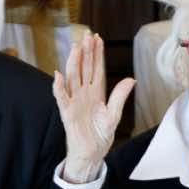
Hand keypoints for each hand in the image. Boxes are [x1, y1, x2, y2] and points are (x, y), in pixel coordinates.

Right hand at [52, 32, 132, 184]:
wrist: (91, 153)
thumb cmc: (101, 135)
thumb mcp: (114, 115)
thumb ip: (120, 96)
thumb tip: (130, 79)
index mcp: (96, 92)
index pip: (96, 69)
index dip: (97, 54)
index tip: (97, 39)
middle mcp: (84, 93)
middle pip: (84, 68)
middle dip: (86, 52)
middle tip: (86, 35)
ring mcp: (74, 101)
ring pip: (73, 78)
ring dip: (73, 63)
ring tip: (76, 48)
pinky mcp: (67, 112)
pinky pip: (61, 97)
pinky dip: (59, 87)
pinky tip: (58, 75)